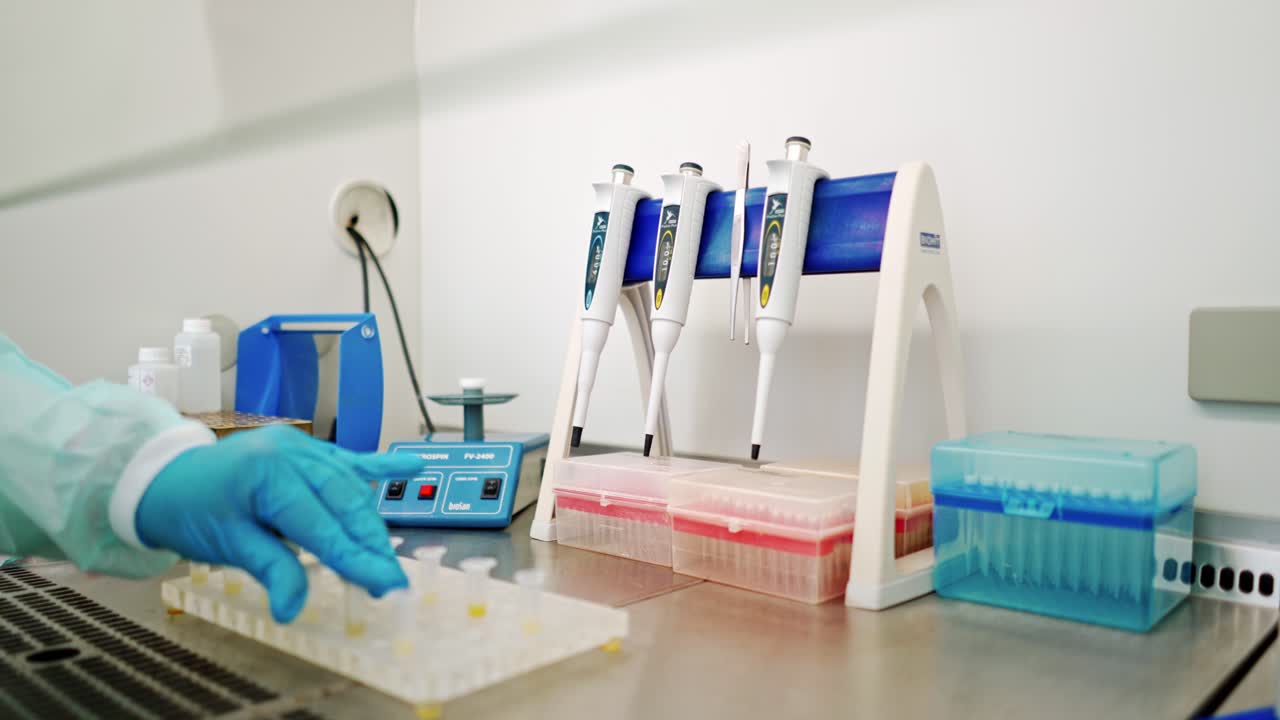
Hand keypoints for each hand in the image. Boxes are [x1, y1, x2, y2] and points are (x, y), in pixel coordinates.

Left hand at [137, 425, 421, 621]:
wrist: (165, 477)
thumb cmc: (191, 509)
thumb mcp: (226, 545)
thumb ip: (271, 570)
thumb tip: (293, 608)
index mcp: (268, 476)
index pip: (323, 527)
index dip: (356, 559)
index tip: (385, 584)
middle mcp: (291, 454)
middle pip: (345, 503)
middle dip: (371, 545)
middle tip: (391, 580)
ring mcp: (302, 447)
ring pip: (351, 486)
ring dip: (372, 522)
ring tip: (387, 556)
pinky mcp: (307, 449)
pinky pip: (348, 460)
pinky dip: (380, 468)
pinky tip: (412, 468)